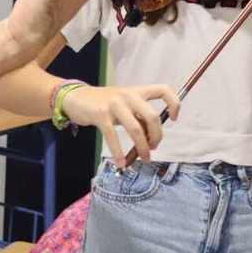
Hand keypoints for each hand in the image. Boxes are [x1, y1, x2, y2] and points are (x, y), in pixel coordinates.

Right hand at [63, 83, 179, 162]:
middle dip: (157, 136)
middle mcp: (129, 95)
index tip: (174, 118)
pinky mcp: (101, 115)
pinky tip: (121, 162)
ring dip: (142, 147)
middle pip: (152, 116)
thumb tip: (153, 134)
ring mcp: (115, 104)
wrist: (77, 98)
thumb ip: (139, 115)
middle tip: (153, 147)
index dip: (174, 103)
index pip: (163, 90)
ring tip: (144, 158)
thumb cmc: (105, 103)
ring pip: (136, 129)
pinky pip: (113, 136)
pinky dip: (118, 152)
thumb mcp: (125, 105)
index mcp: (138, 91)